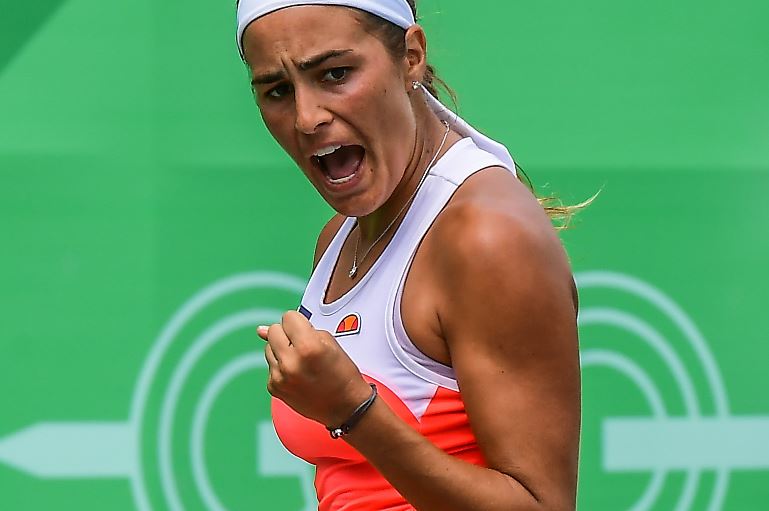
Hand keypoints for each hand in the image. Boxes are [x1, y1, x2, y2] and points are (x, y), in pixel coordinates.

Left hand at [257, 310, 372, 426]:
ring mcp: (280, 377)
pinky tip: (297, 374)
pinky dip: (281, 366)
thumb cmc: (341, 373)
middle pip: (274, 330)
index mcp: (308, 346)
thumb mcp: (329, 342)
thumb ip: (299, 329)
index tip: (306, 331)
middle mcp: (291, 362)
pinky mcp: (274, 387)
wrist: (345, 407)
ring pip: (268, 348)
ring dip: (282, 350)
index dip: (299, 322)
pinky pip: (270, 366)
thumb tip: (260, 330)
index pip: (288, 317)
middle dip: (287, 333)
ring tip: (301, 361)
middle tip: (303, 345)